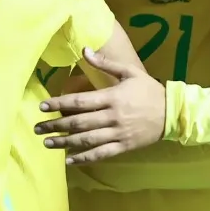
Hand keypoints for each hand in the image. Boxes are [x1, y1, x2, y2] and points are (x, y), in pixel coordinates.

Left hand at [35, 47, 166, 163]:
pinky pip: (101, 154)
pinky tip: (68, 160)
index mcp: (112, 97)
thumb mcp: (129, 72)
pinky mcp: (123, 146)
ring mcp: (118, 133)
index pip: (80, 102)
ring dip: (64, 143)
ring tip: (47, 143)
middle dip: (56, 126)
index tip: (42, 107)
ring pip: (86, 140)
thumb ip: (106, 64)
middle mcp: (112, 117)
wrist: (172, 112)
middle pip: (79, 122)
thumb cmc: (148, 90)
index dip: (59, 104)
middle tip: (37, 128)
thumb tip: (85, 50)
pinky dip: (84, 158)